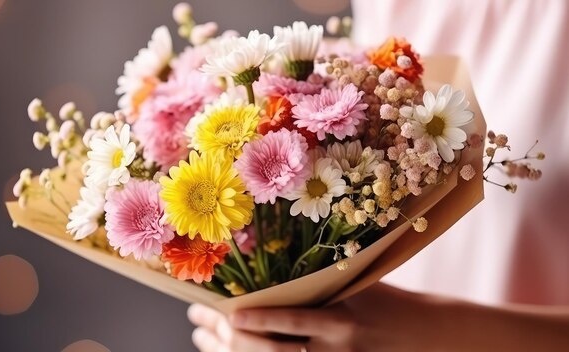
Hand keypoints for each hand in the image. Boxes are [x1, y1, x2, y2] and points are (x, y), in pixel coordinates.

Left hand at [187, 282, 428, 351]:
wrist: (426, 335)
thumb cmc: (388, 303)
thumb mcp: (358, 284)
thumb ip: (321, 282)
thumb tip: (274, 265)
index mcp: (340, 318)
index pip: (288, 320)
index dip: (253, 319)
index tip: (221, 312)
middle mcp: (336, 348)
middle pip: (274, 350)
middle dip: (232, 340)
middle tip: (201, 327)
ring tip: (207, 343)